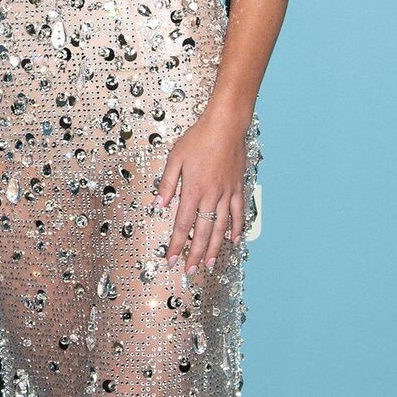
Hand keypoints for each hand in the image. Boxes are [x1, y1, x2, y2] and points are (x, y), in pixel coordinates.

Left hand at [155, 109, 248, 276]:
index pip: (182, 225)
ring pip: (221, 228)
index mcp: (193, 190)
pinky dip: (236, 229)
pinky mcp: (237, 188)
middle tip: (190, 271)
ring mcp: (227, 194)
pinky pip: (238, 213)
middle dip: (195, 254)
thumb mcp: (175, 158)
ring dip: (215, 249)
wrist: (226, 126)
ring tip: (210, 265)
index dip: (176, 245)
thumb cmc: (198, 139)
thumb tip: (158, 206)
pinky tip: (233, 241)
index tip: (171, 260)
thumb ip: (166, 184)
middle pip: (202, 232)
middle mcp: (211, 196)